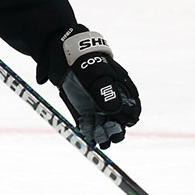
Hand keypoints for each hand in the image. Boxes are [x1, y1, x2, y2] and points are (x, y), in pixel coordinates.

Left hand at [54, 25, 140, 148]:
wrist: (63, 54)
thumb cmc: (84, 61)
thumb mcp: (95, 73)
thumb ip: (105, 91)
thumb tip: (116, 111)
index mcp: (121, 90)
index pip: (132, 110)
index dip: (128, 119)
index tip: (121, 122)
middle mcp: (111, 101)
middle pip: (118, 122)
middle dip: (115, 132)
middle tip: (109, 137)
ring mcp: (97, 106)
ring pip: (104, 126)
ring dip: (102, 135)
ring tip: (97, 140)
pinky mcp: (83, 110)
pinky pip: (88, 125)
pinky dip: (88, 132)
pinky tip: (87, 135)